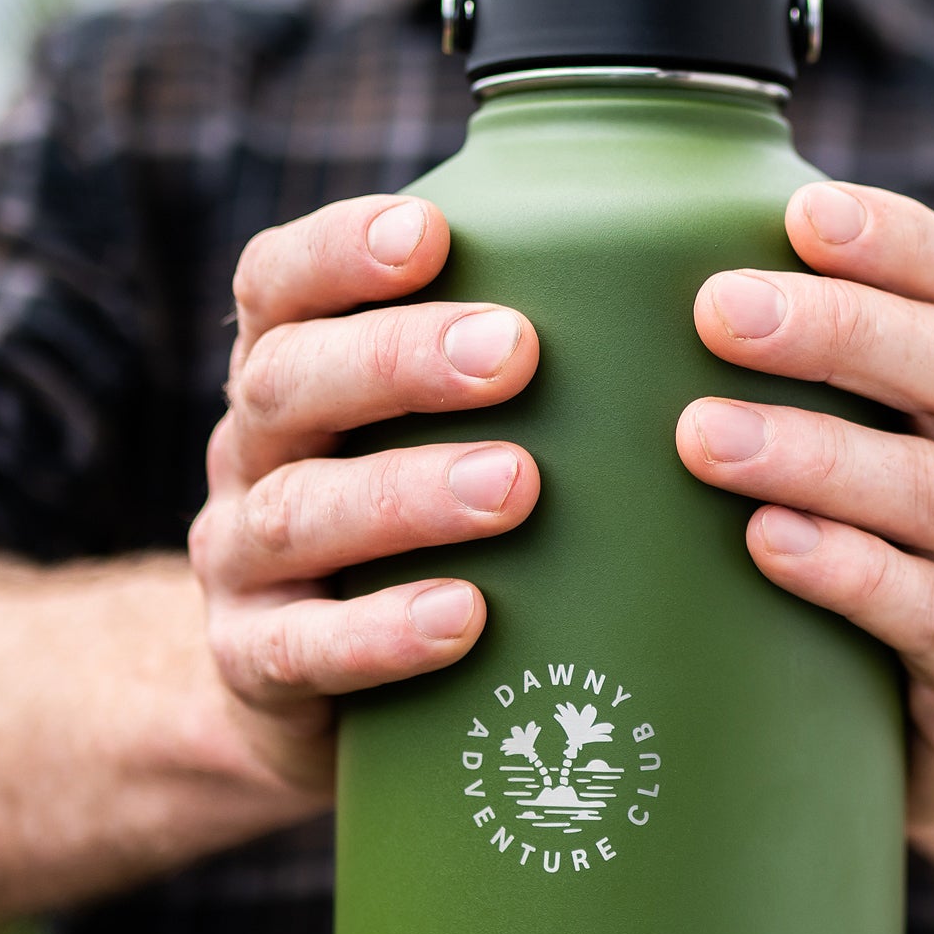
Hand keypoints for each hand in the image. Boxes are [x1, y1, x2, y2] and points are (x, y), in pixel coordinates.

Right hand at [187, 194, 540, 801]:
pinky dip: (381, 633)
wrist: (316, 699)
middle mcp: (252, 450)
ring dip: (406, 494)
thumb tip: (693, 272)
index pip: (279, 281)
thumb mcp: (441, 428)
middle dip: (398, 361)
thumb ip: (515, 357)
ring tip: (514, 484)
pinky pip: (300, 648)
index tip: (429, 233)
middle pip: (289, 382)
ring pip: (297, 512)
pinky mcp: (251, 664)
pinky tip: (463, 617)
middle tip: (515, 352)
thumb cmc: (424, 523)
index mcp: (290, 366)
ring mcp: (239, 560)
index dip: (339, 250)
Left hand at [674, 181, 933, 854]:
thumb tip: (604, 266)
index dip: (900, 240)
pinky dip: (851, 574)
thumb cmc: (854, 568)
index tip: (800, 210)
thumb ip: (772, 380)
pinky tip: (769, 545)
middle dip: (840, 330)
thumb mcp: (837, 463)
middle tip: (717, 310)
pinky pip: (933, 617)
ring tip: (702, 436)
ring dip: (819, 452)